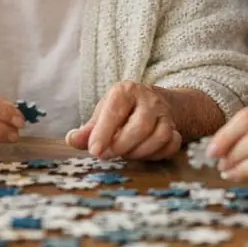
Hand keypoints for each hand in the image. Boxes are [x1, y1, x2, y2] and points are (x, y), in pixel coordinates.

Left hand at [65, 81, 180, 160]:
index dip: (104, 132)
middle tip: (107, 155)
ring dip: (138, 152)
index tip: (94, 150)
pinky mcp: (175, 128)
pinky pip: (171, 145)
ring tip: (124, 153)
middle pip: (140, 126)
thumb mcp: (102, 115)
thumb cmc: (121, 111)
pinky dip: (156, 154)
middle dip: (122, 145)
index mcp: (126, 91)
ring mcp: (165, 114)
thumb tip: (72, 139)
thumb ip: (87, 130)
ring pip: (159, 136)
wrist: (153, 104)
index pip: (115, 111)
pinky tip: (143, 154)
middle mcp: (149, 99)